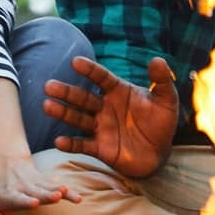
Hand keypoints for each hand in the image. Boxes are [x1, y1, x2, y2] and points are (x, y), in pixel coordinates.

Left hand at [0, 154, 80, 214]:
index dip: (25, 201)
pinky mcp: (45, 181)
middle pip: (36, 192)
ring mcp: (35, 183)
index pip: (16, 199)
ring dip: (57, 190)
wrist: (7, 166)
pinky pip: (58, 187)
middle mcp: (23, 188)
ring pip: (47, 187)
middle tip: (55, 197)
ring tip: (66, 192)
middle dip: (45, 195)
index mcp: (8, 195)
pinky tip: (78, 198)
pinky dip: (68, 192)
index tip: (34, 203)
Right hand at [44, 56, 178, 179]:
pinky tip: (58, 141)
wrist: (159, 154)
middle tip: (49, 85)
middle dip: (66, 92)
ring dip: (63, 113)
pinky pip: (82, 144)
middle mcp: (105, 108)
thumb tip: (158, 59)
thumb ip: (162, 82)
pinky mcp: (99, 148)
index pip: (102, 78)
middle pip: (83, 98)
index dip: (90, 70)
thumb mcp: (167, 102)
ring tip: (47, 106)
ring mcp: (100, 128)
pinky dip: (70, 144)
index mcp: (118, 92)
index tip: (76, 61)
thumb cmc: (162, 124)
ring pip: (78, 118)